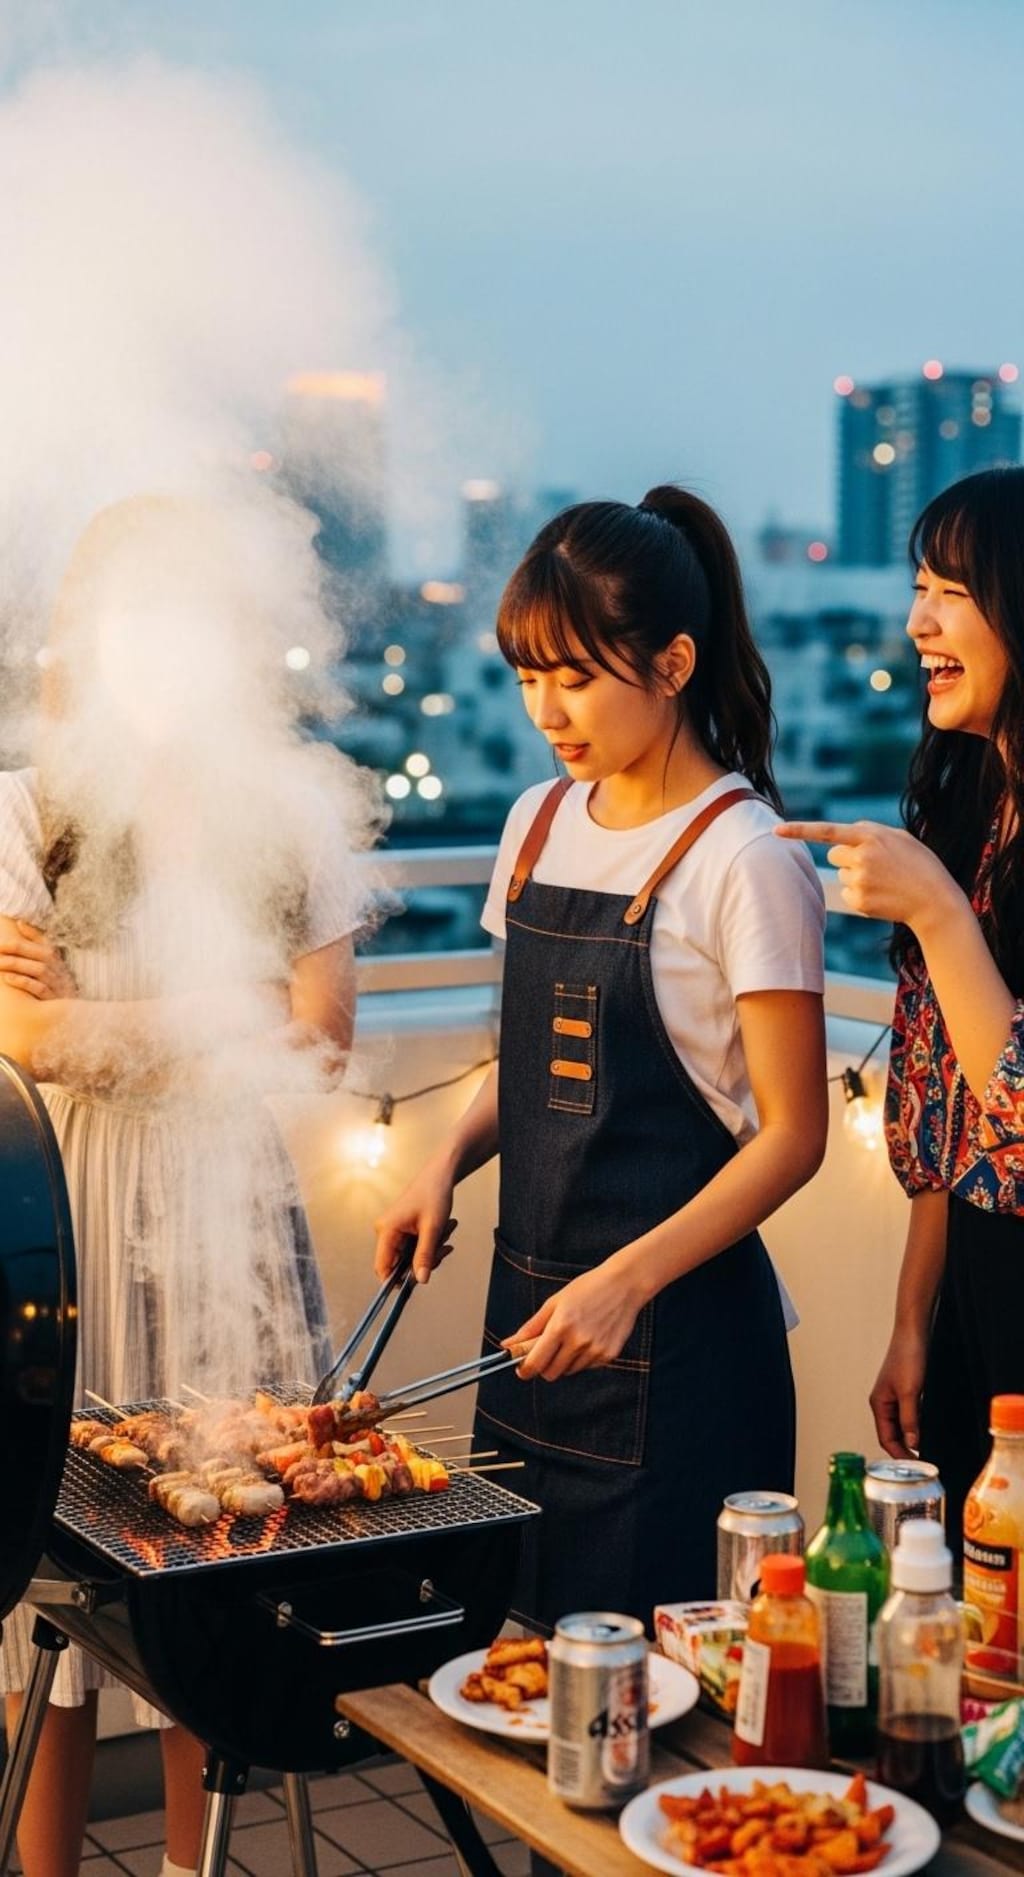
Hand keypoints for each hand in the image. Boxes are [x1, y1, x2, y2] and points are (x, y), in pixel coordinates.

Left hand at [0, 920, 76, 998]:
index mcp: (56, 959)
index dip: (22, 942)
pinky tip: (8, 978)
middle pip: (40, 955)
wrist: (72, 1012)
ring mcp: (58, 985)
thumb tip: (20, 923)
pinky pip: (40, 989)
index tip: (2, 943)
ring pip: (39, 970)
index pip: (41, 944)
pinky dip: (24, 982)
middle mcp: (59, 970)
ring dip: (18, 965)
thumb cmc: (55, 982)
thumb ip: (36, 940)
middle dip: (18, 951)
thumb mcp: (50, 960)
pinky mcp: (54, 1000)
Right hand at [374, 1161, 457, 1284]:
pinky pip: (414, 1247)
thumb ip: (425, 1255)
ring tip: (446, 1230)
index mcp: (386, 1230)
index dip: (397, 1280)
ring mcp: (393, 1231)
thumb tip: (421, 1280)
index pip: (383, 1267)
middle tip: (444, 1247)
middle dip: (424, 1260)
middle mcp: (385, 1231)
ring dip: (431, 1250)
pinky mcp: (402, 1230)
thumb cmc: (434, 1193)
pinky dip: (430, 1243)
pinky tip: (443, 1231)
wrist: (440, 1174)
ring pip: (410, 1256)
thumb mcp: (433, 1228)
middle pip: (400, 1264)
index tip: (418, 1281)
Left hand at [509, 1259, 644, 1380]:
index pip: (536, 1363)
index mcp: (561, 1326)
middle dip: (544, 1365)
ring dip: (564, 1361)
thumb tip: (509, 1344)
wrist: (624, 1285)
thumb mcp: (555, 1302)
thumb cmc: (588, 1288)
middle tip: (547, 1350)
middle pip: (551, 1373)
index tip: (522, 1368)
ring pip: (569, 1371)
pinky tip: (589, 1337)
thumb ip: (531, 1327)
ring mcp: (595, 1350)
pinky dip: (583, 1358)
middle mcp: (578, 1341)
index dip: (525, 1369)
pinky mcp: (609, 1355)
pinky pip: (587, 1367)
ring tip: (572, 1337)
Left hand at [776, 821, 959, 931]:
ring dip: (857, 876)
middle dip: (847, 858)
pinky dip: (859, 894)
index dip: (800, 830)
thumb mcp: (900, 838)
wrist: (935, 901)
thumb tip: (840, 837)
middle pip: (833, 856)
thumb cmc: (919, 864)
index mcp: (871, 836)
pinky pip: (847, 893)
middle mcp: (862, 857)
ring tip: (885, 880)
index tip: (776, 830)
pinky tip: (881, 895)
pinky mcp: (859, 901)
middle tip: (873, 864)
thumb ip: (870, 832)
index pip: (828, 832)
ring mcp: (860, 881)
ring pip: (842, 875)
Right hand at [869, 1327, 927, 1458]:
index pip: (885, 1438)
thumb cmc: (907, 1356)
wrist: (913, 1332)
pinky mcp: (905, 1390)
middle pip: (891, 1434)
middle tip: (921, 1463)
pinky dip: (915, 1426)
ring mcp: (894, 1397)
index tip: (913, 1467)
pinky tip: (926, 1429)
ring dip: (910, 1438)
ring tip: (924, 1451)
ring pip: (900, 1426)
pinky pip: (908, 1415)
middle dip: (904, 1450)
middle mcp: (884, 1402)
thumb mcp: (910, 1392)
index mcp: (878, 1403)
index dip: (898, 1455)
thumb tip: (912, 1444)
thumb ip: (910, 1419)